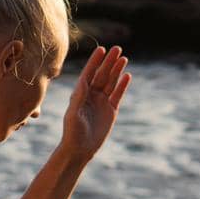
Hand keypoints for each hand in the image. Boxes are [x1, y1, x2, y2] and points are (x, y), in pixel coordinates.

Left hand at [59, 45, 131, 159]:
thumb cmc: (72, 132)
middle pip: (102, 74)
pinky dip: (122, 85)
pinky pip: (117, 94)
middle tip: (117, 48)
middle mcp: (91, 95)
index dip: (95, 61)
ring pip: (111, 82)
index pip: (89, 73)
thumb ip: (78, 98)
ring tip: (123, 57)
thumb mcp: (73, 114)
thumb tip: (83, 82)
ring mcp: (101, 102)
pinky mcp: (110, 110)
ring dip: (116, 70)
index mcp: (80, 93)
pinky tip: (127, 75)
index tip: (102, 49)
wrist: (80, 149)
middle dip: (109, 61)